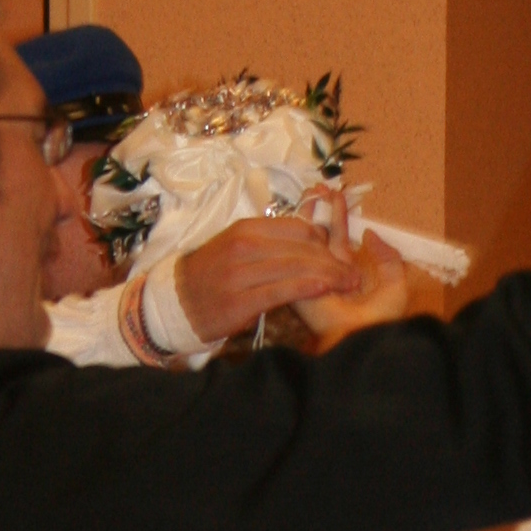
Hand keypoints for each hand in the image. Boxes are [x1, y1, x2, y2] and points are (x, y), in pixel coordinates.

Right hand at [173, 214, 359, 346]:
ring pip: (295, 268)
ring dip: (328, 276)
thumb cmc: (212, 275)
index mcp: (246, 229)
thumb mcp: (237, 246)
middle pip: (301, 248)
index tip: (341, 255)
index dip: (325, 242)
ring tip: (348, 284)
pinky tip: (325, 290)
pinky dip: (306, 289)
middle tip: (354, 275)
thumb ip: (270, 241)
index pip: (298, 228)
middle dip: (333, 261)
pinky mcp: (240, 301)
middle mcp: (244, 246)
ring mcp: (240, 273)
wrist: (176, 301)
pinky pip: (281, 291)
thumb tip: (309, 238)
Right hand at [291, 186, 412, 347]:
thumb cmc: (380, 319)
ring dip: (307, 214)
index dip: (337, 216)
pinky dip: (298, 232)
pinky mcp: (297, 281)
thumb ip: (387, 257)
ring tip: (312, 191)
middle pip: (318, 234)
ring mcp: (310, 275)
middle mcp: (326, 271)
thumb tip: (370, 233)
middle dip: (317, 209)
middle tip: (317, 186)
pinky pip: (296, 254)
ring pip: (305, 239)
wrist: (362, 338)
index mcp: (346, 273)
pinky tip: (302, 212)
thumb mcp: (395, 284)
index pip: (338, 238)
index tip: (336, 194)